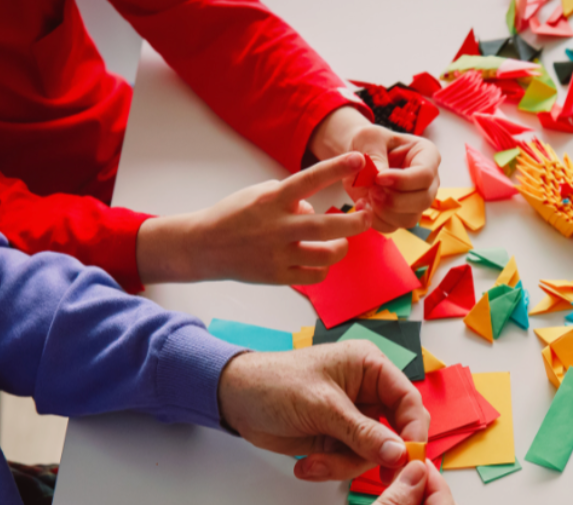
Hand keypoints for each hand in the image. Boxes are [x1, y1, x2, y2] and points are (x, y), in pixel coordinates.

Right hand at [136, 153, 373, 285]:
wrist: (204, 246)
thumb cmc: (234, 216)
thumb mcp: (258, 194)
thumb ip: (289, 197)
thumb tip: (313, 208)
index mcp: (272, 199)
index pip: (310, 179)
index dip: (336, 168)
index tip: (359, 159)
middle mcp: (277, 226)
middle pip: (326, 226)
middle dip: (355, 221)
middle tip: (368, 216)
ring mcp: (277, 254)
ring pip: (325, 255)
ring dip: (342, 248)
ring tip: (342, 242)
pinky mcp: (277, 276)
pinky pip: (314, 275)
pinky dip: (323, 268)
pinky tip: (320, 261)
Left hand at [217, 341, 430, 480]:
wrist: (234, 400)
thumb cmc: (275, 384)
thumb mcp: (322, 406)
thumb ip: (362, 431)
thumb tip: (399, 453)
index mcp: (370, 367)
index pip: (408, 400)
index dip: (413, 431)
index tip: (408, 459)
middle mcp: (368, 392)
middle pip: (395, 432)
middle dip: (373, 454)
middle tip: (372, 476)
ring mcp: (354, 418)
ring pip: (371, 453)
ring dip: (344, 465)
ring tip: (314, 463)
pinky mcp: (338, 438)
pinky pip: (350, 461)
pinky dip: (331, 468)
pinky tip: (307, 465)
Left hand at [310, 107, 440, 233]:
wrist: (358, 158)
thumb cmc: (368, 142)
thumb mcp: (369, 138)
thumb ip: (375, 154)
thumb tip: (379, 176)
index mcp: (427, 156)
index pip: (425, 175)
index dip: (402, 181)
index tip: (379, 177)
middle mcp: (427, 181)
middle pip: (423, 200)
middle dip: (395, 200)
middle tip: (372, 190)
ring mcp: (416, 201)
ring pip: (410, 219)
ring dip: (384, 212)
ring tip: (367, 196)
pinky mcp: (400, 215)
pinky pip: (392, 227)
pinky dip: (375, 220)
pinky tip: (363, 204)